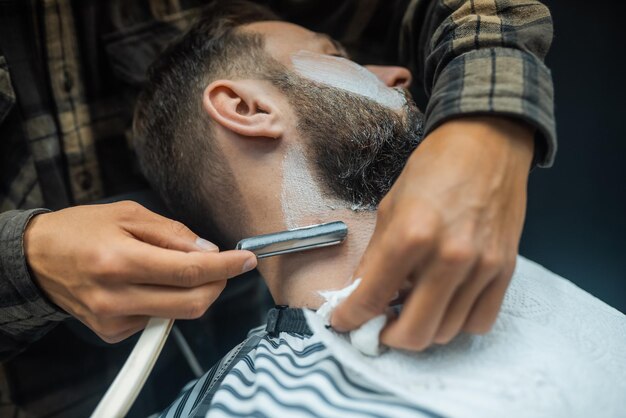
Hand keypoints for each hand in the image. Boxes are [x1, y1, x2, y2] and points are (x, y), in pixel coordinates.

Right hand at [24, 201, 256, 342]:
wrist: (37, 260)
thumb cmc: (80, 230)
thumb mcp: (128, 214)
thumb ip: (172, 233)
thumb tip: (208, 252)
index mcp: (119, 259)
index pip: (189, 270)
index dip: (225, 267)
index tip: (246, 260)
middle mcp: (116, 296)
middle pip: (192, 303)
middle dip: (217, 285)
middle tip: (222, 266)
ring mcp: (113, 319)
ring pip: (178, 313)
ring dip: (191, 291)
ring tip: (170, 268)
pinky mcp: (112, 332)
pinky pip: (158, 319)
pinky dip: (166, 301)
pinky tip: (146, 283)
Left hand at [331, 116, 534, 349]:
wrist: (488, 143)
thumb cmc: (433, 169)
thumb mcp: (389, 207)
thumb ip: (376, 257)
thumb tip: (362, 294)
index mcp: (410, 235)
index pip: (371, 298)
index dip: (349, 318)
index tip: (342, 322)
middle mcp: (448, 258)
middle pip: (413, 333)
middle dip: (386, 337)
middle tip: (378, 324)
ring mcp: (481, 268)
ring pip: (446, 333)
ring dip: (421, 328)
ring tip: (410, 306)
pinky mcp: (505, 270)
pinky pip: (479, 322)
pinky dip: (456, 322)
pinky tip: (444, 302)